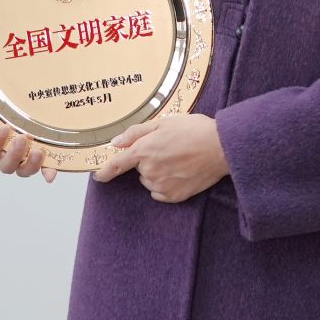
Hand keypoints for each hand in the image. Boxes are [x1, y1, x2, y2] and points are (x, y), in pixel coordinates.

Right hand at [0, 88, 55, 182]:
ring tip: (39, 151)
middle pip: (6, 166)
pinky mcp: (44, 147)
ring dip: (30, 166)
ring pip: (23, 170)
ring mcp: (26, 150)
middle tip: (23, 138)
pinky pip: (46, 166)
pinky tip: (52, 173)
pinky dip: (48, 171)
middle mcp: (7, 148)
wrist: (23, 75)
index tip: (3, 127)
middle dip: (13, 156)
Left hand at [91, 113, 227, 202]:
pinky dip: (166, 183)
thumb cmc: (194, 130)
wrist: (221, 148)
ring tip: (179, 158)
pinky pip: (160, 191)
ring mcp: (162, 186)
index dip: (104, 171)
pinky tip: (181, 172)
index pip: (116, 165)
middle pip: (139, 169)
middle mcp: (150, 171)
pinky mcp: (174, 196)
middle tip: (169, 147)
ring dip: (158, 171)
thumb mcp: (163, 123)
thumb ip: (136, 133)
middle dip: (148, 159)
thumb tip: (116, 143)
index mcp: (144, 151)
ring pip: (150, 180)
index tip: (98, 175)